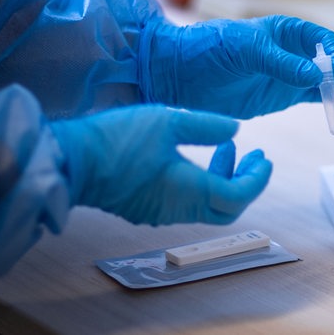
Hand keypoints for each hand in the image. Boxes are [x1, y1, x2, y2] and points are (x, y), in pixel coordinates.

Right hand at [50, 106, 270, 225]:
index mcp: (189, 190)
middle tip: (255, 155)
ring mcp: (160, 213)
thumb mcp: (168, 121)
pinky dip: (203, 183)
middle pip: (227, 208)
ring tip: (228, 148)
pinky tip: (195, 158)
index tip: (264, 158)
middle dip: (247, 182)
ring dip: (224, 180)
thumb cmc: (117, 138)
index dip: (257, 179)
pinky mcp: (145, 209)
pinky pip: (187, 204)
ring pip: (207, 206)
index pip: (238, 196)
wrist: (69, 160)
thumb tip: (236, 129)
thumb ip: (206, 126)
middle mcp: (178, 209)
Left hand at [144, 15, 333, 118]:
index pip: (324, 41)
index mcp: (285, 31)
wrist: (177, 76)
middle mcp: (293, 51)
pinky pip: (316, 95)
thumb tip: (318, 75)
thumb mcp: (244, 51)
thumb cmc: (207, 50)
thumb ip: (281, 64)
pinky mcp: (282, 95)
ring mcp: (290, 74)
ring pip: (332, 77)